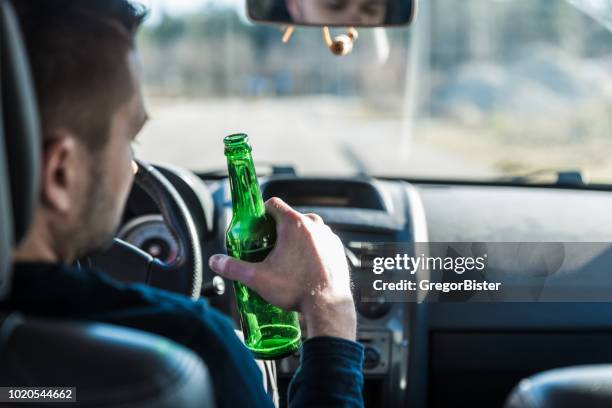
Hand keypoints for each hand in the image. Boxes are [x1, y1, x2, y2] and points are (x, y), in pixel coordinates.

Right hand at [209, 197, 355, 340]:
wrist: (328, 307)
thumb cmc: (296, 290)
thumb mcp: (258, 278)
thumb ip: (233, 267)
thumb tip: (216, 262)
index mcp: (294, 224)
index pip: (273, 204)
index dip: (262, 212)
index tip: (257, 226)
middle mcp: (314, 225)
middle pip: (291, 217)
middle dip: (278, 229)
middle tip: (269, 247)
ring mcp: (329, 236)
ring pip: (308, 229)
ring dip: (297, 239)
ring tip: (287, 259)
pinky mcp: (338, 249)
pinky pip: (321, 242)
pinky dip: (312, 249)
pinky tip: (304, 266)